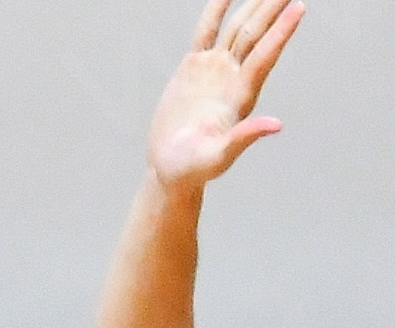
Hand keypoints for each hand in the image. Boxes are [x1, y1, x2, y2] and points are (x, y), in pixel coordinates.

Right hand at [149, 0, 299, 191]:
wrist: (171, 168)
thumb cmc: (194, 168)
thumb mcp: (218, 158)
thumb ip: (244, 139)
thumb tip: (276, 125)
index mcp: (241, 96)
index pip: (264, 56)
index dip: (281, 32)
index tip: (299, 7)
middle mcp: (233, 77)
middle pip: (256, 35)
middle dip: (272, 9)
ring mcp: (215, 69)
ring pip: (238, 29)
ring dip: (253, 6)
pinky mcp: (194, 68)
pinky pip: (206, 32)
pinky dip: (215, 12)